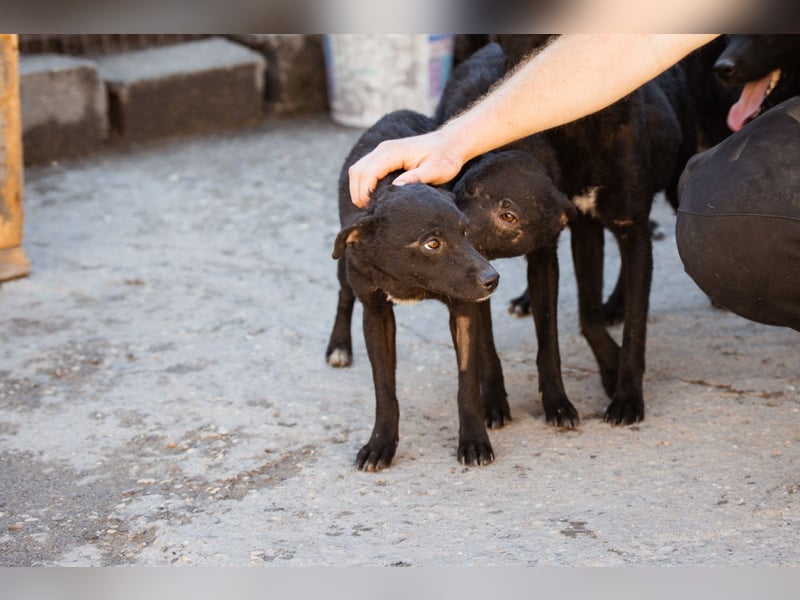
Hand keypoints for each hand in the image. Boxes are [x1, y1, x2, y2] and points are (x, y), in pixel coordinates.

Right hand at [348, 129, 466, 207]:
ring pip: (358, 169)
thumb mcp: (435, 170)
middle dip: (358, 193)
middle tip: (368, 212)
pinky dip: (363, 183)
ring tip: (367, 206)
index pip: (368, 172)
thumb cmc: (445, 157)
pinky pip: (365, 169)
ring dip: (358, 188)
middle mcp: (383, 149)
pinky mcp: (384, 156)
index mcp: (392, 152)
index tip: (371, 209)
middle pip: (357, 171)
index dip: (365, 193)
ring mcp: (382, 151)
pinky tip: (372, 197)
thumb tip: (395, 189)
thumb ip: (415, 178)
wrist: (450, 142)